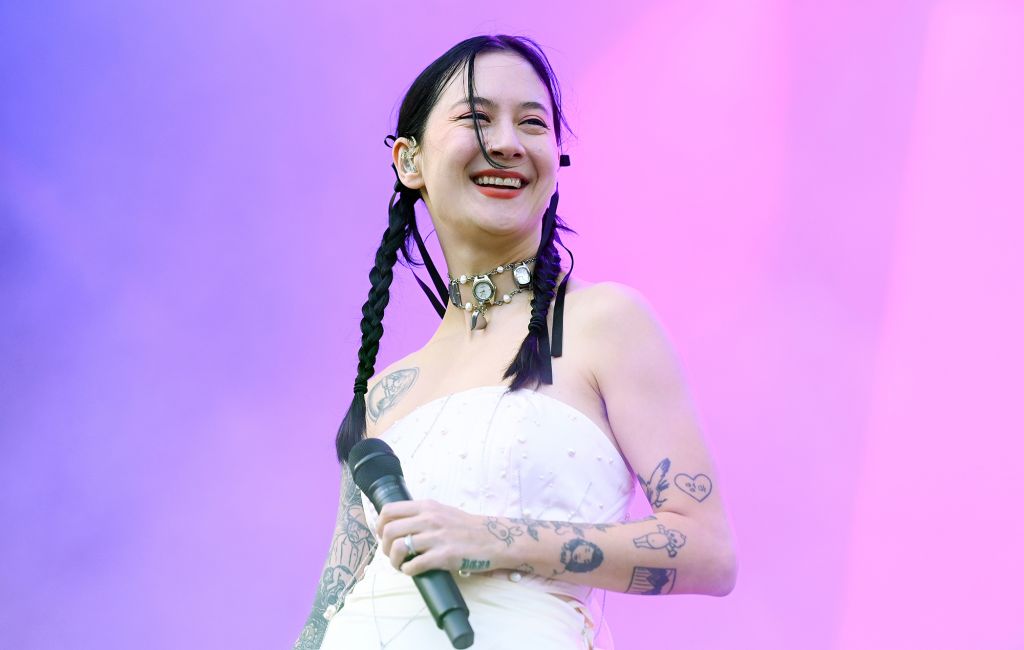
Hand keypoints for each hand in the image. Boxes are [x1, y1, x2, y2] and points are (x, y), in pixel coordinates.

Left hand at [375, 499, 504, 575]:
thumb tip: (398, 524)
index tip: (384, 536)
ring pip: (399, 547)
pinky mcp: (444, 555)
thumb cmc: (467, 527)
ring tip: (401, 565)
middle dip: (385, 547)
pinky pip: (414, 565)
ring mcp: (437, 537)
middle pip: (389, 530)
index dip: (380, 525)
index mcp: (427, 506)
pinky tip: (413, 571)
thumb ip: (421, 514)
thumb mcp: (442, 511)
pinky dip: (408, 571)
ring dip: (394, 561)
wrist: (493, 539)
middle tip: (392, 555)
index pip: (389, 510)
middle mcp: (430, 518)